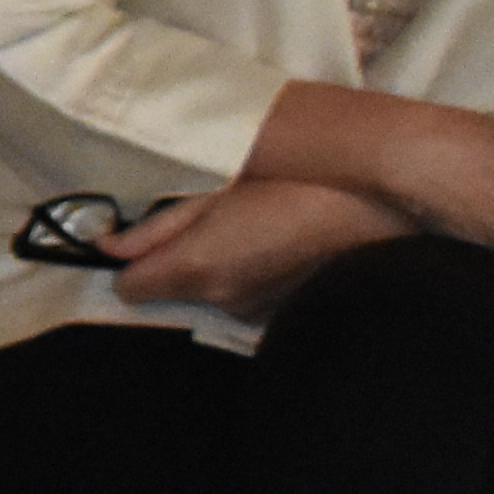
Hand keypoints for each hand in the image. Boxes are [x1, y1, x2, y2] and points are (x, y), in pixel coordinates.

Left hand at [106, 177, 409, 314]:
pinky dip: (254, 274)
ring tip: (255, 224)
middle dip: (179, 260)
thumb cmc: (297, 181)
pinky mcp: (291, 312)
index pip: (130, 288)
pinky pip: (250, 296)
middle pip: (172, 290)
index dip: (133, 261)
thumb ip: (160, 224)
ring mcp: (261, 311)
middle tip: (212, 217)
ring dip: (219, 266)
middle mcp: (226, 300)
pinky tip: (279, 242)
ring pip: (213, 293)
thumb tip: (113, 244)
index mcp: (199, 268)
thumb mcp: (216, 187)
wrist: (380, 202)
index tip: (142, 239)